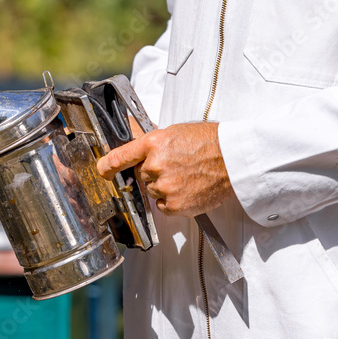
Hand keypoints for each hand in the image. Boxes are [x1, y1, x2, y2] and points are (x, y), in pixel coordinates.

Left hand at [95, 122, 234, 216]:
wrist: (234, 158)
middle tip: (176, 164)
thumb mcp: (175, 132)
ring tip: (187, 175)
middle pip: (140, 175)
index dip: (106, 166)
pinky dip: (174, 200)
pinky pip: (164, 206)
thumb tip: (132, 147)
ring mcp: (165, 187)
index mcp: (153, 143)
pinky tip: (189, 188)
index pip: (119, 157)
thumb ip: (151, 143)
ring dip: (164, 186)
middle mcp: (156, 165)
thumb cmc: (209, 142)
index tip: (103, 171)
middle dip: (153, 171)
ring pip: (153, 191)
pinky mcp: (175, 205)